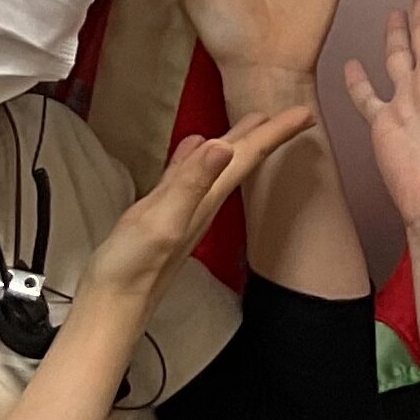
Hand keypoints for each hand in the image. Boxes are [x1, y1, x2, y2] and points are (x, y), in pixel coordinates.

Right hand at [82, 108, 307, 310]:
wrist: (113, 306)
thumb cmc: (134, 267)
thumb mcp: (162, 220)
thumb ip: (191, 183)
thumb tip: (223, 147)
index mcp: (208, 198)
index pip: (248, 157)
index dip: (276, 132)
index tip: (306, 113)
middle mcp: (203, 201)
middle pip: (241, 159)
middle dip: (266, 135)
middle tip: (294, 114)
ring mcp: (183, 209)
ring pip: (218, 166)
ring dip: (237, 143)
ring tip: (252, 124)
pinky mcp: (161, 214)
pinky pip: (188, 176)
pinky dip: (196, 158)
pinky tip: (195, 148)